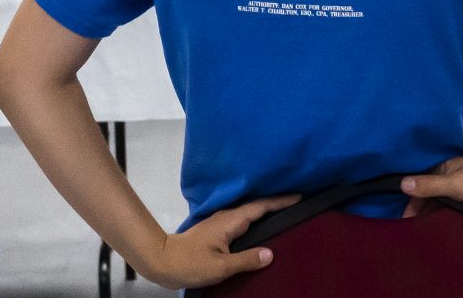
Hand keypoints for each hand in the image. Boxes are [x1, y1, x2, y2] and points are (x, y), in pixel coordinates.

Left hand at [136, 195, 298, 290]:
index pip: (262, 206)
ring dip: (266, 211)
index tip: (301, 196)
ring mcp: (220, 222)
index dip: (282, 201)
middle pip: (258, 206)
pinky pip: (242, 220)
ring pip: (249, 213)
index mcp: (231, 221)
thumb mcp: (221, 267)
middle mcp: (227, 216)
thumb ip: (247, 260)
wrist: (161, 260)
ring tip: (284, 214)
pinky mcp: (216, 230)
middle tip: (298, 203)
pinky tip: (259, 228)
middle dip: (278, 203)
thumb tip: (270, 254)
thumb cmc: (189, 263)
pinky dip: (255, 219)